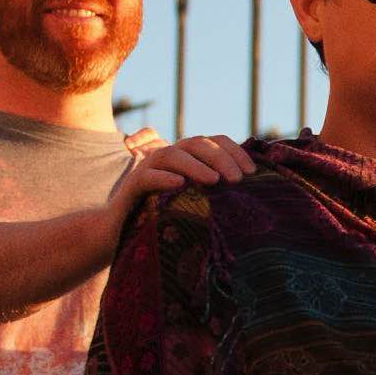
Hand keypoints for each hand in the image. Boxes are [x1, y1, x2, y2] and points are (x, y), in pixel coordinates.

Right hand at [108, 134, 255, 226]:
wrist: (121, 232)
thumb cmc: (165, 219)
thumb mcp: (197, 204)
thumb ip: (218, 193)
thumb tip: (254, 194)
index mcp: (188, 158)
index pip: (215, 141)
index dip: (234, 151)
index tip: (252, 172)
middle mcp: (169, 157)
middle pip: (197, 145)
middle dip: (220, 158)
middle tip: (238, 180)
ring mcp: (148, 168)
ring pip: (172, 155)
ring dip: (194, 165)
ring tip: (213, 180)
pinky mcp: (131, 186)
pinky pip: (146, 176)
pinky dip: (162, 177)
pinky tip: (179, 185)